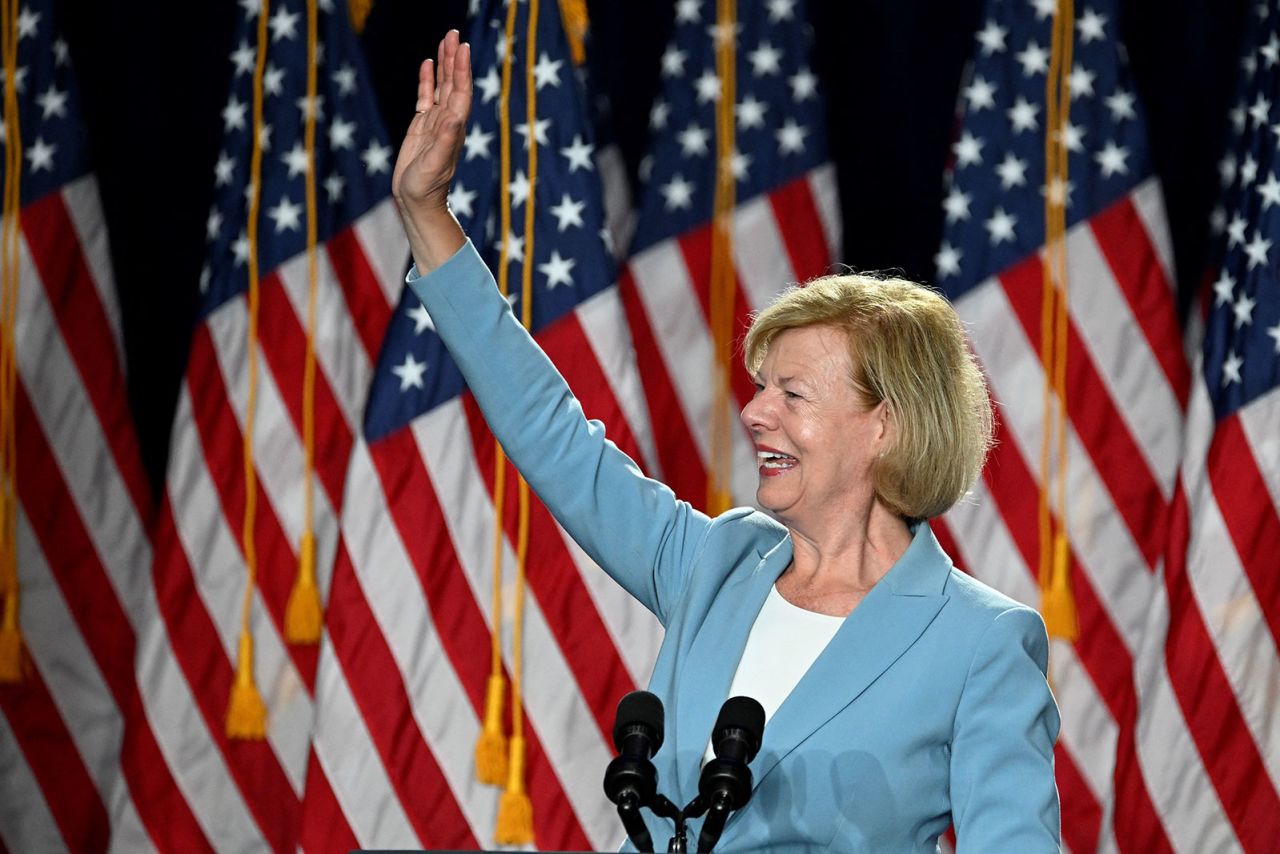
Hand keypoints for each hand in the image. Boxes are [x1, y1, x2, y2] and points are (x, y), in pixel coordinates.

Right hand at [393, 30, 470, 271]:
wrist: (417, 201)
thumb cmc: (426, 187)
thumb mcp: (435, 164)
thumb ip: (444, 140)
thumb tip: (453, 116)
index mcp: (453, 127)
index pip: (460, 92)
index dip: (461, 70)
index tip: (461, 47)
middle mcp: (448, 121)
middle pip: (453, 83)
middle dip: (454, 59)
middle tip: (453, 34)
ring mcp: (435, 123)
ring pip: (441, 86)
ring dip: (444, 64)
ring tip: (445, 41)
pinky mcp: (421, 127)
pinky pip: (426, 97)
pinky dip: (427, 80)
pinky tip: (427, 64)